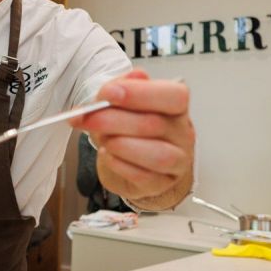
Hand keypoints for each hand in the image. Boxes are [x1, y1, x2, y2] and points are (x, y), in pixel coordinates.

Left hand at [73, 70, 194, 209]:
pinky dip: (120, 165)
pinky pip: (144, 177)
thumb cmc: (131, 129)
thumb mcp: (122, 103)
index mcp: (176, 105)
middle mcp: (181, 132)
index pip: (173, 95)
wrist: (133, 161)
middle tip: (89, 119)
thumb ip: (117, 90)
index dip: (139, 93)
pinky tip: (108, 156)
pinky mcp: (162, 183)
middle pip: (155, 124)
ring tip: (103, 140)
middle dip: (114, 120)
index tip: (108, 93)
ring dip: (121, 145)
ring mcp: (177, 161)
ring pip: (157, 155)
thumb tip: (112, 87)